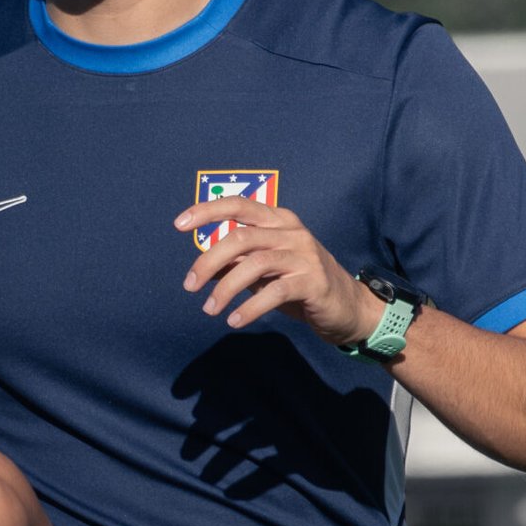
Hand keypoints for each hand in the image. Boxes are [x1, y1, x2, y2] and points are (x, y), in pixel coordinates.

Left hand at [174, 197, 382, 345]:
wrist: (346, 306)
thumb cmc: (300, 283)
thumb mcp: (266, 269)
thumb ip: (239, 261)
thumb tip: (203, 267)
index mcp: (279, 220)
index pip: (239, 205)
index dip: (207, 211)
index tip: (179, 224)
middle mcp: (292, 232)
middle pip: (240, 238)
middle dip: (208, 262)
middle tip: (190, 286)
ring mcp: (304, 256)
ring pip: (254, 264)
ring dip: (225, 289)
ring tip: (209, 309)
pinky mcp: (313, 282)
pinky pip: (274, 291)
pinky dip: (250, 307)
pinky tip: (235, 320)